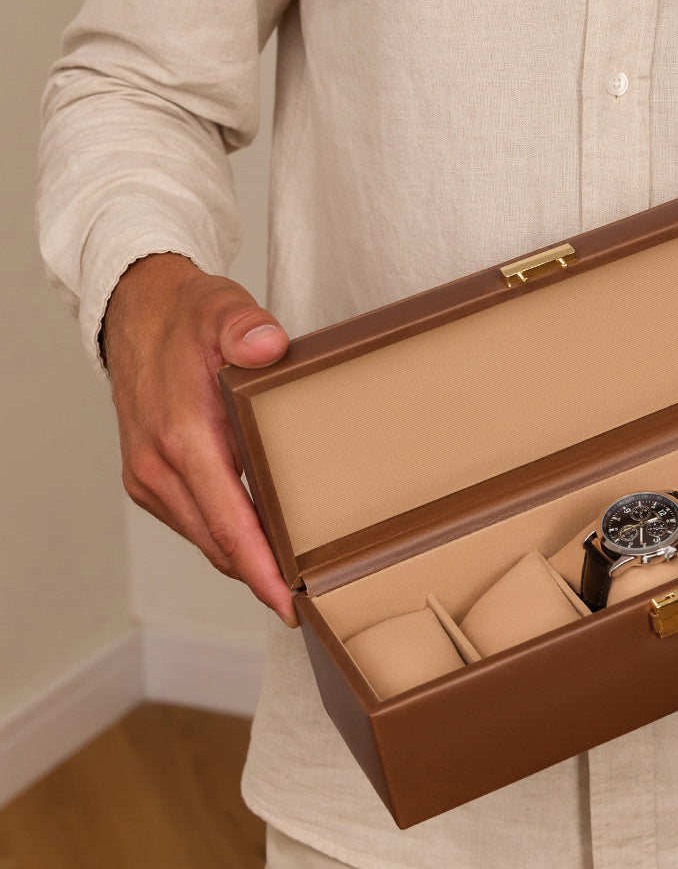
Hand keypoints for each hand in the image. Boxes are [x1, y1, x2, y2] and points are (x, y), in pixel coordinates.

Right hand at [104, 252, 296, 626]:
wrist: (134, 311)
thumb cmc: (185, 315)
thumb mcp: (221, 307)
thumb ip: (246, 326)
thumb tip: (268, 346)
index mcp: (182, 434)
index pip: (226, 521)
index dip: (259, 567)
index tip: (287, 601)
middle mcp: (159, 465)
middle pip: (217, 542)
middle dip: (260, 576)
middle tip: (311, 597)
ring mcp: (147, 475)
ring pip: (202, 536)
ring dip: (242, 558)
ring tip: (291, 577)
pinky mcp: (146, 476)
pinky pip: (190, 519)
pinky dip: (222, 535)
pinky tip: (257, 539)